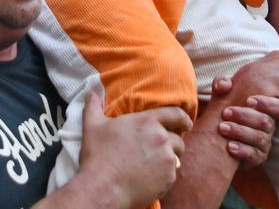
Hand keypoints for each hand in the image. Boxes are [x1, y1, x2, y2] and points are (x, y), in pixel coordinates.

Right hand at [78, 91, 190, 208]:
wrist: (103, 189)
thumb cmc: (98, 157)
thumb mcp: (93, 126)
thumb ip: (94, 105)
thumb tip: (92, 90)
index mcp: (147, 121)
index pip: (175, 114)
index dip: (183, 118)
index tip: (186, 123)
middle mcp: (161, 138)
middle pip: (178, 139)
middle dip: (173, 144)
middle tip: (162, 150)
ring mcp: (167, 159)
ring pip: (177, 158)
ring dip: (170, 160)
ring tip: (156, 165)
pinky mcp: (168, 179)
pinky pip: (172, 176)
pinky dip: (165, 177)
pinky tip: (152, 179)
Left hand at [212, 77, 278, 167]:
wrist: (218, 136)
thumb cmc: (225, 110)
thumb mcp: (223, 95)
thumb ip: (221, 84)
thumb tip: (223, 84)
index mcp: (265, 109)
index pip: (277, 107)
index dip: (266, 103)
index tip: (248, 100)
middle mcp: (268, 126)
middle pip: (265, 121)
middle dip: (244, 116)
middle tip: (225, 112)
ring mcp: (264, 142)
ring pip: (259, 138)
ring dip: (240, 132)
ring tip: (222, 128)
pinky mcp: (258, 157)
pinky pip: (254, 155)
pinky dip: (242, 151)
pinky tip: (229, 146)